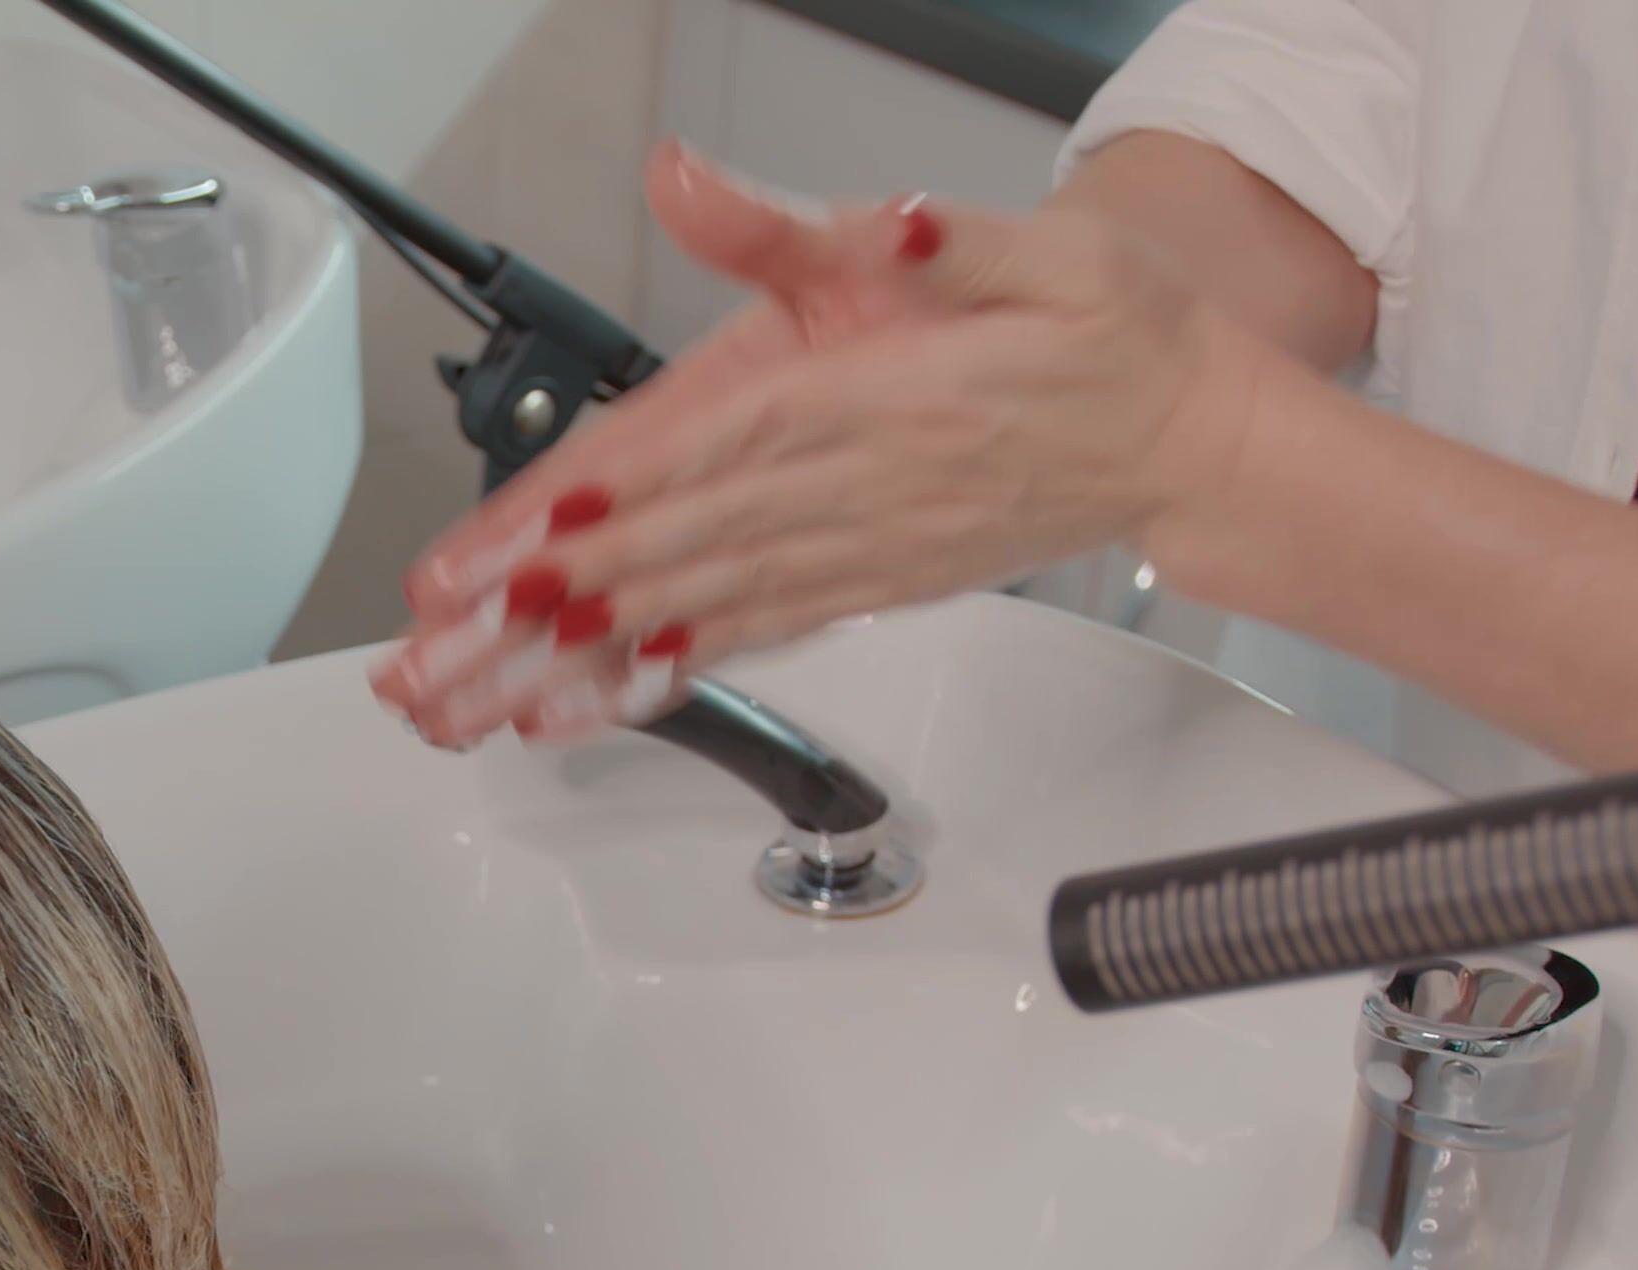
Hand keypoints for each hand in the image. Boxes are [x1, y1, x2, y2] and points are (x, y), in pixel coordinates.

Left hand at [369, 141, 1263, 749]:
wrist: (1195, 437)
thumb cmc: (1114, 331)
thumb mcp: (1023, 244)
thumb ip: (871, 232)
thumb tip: (767, 194)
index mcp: (871, 399)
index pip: (709, 448)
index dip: (604, 496)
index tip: (514, 532)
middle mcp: (850, 491)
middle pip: (671, 547)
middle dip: (546, 598)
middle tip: (443, 642)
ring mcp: (855, 553)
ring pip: (690, 609)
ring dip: (575, 656)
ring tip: (472, 700)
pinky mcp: (865, 588)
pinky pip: (744, 638)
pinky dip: (657, 675)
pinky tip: (577, 708)